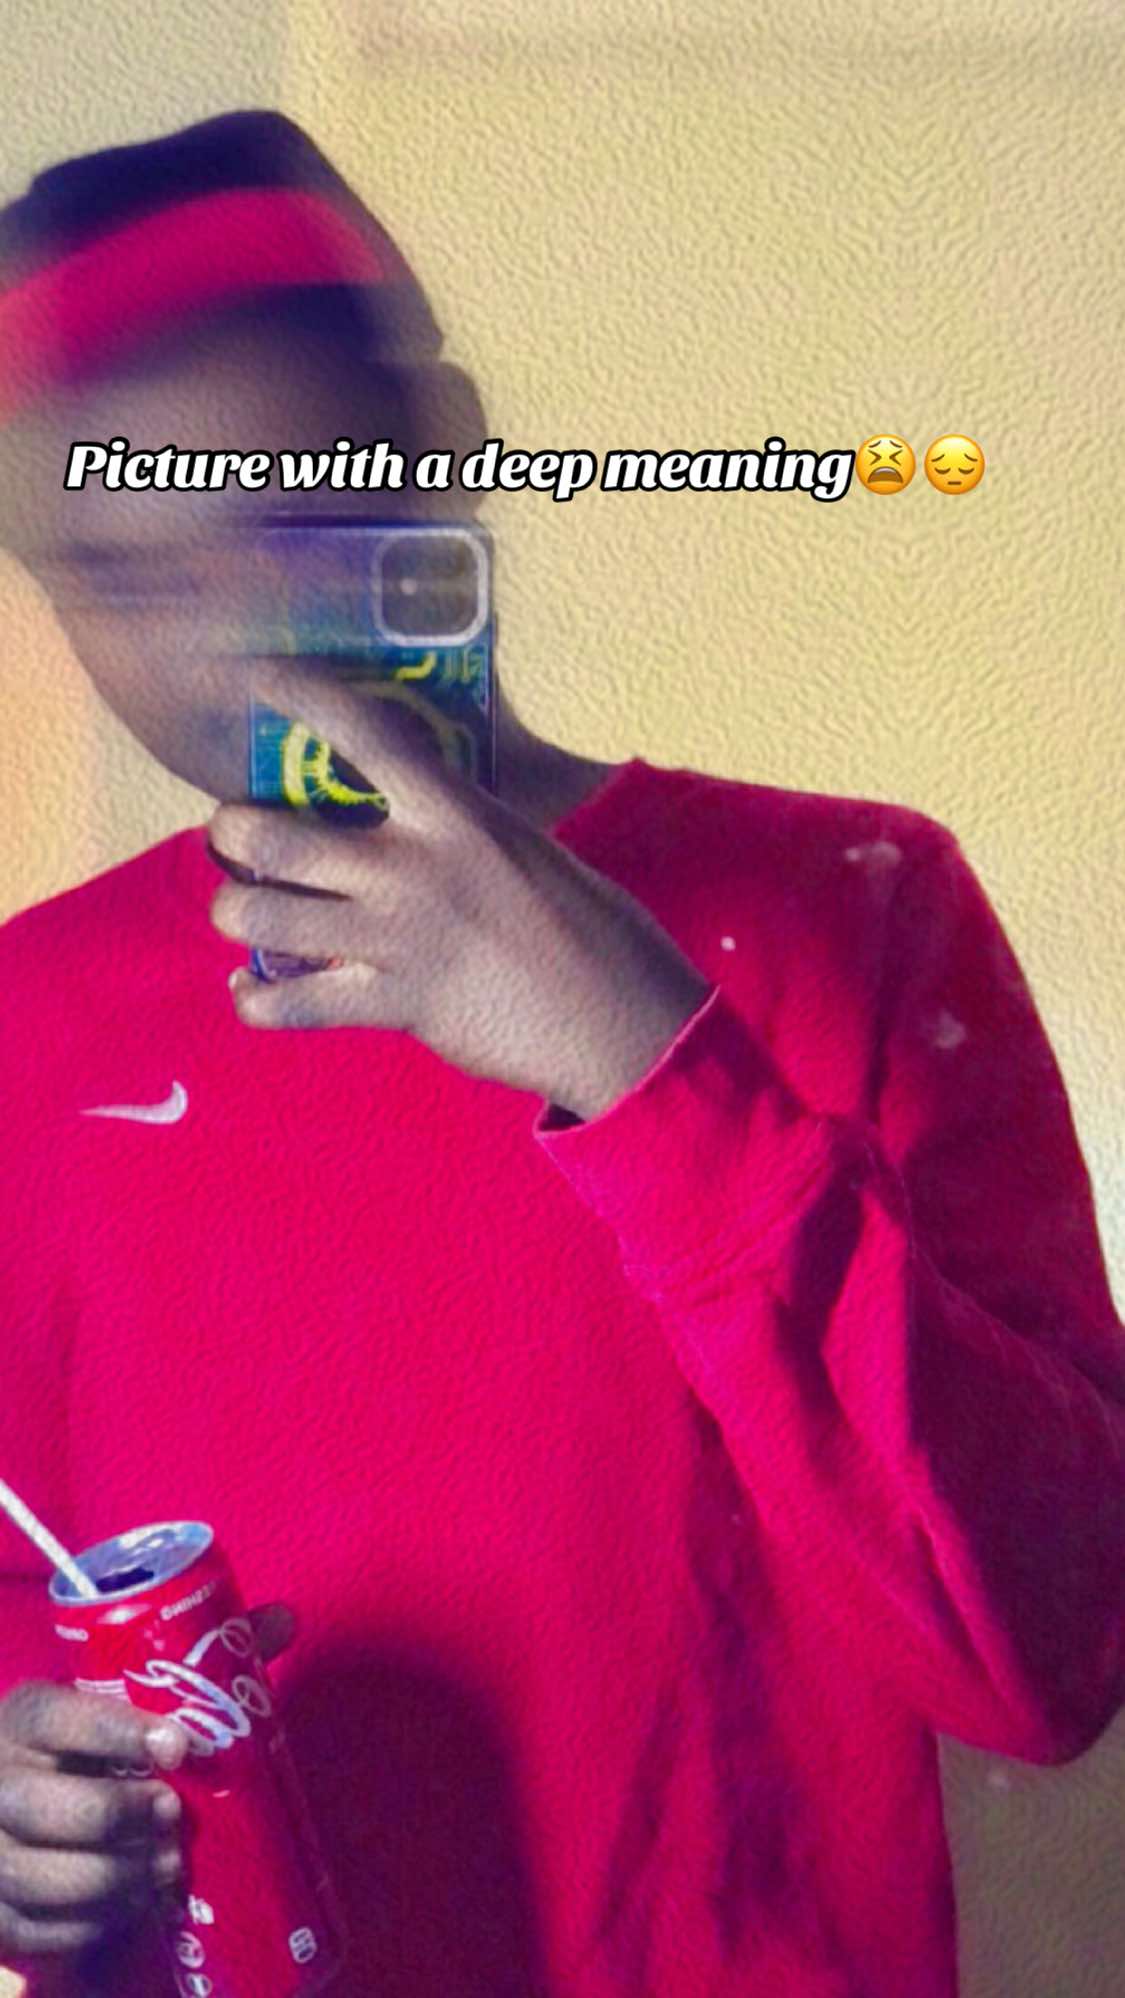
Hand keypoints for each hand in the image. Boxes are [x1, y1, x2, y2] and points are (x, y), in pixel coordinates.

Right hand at [0, 1604, 292, 1957]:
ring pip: (36, 1877)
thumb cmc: (91, 1739)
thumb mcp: (124, 1694)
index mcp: (27, 1714)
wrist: (26, 1791)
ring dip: (111, 1878)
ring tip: (168, 1865)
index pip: (57, 1717)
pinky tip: (138, 1901)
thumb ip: (199, 1660)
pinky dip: (93, 1923)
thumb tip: (282, 1620)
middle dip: (112, 1816)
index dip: (115, 1732)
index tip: (178, 1745)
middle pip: (37, 1806)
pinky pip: (36, 1930)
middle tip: (173, 1814)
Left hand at [209, 662, 711, 1119]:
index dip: (303, 696)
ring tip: (240, 909)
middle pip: (274, 834)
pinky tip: (252, 991)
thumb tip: (412, 818)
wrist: (622, 1022)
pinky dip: (256, 1000)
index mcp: (455, 814)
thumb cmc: (592, 930)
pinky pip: (291, 1004)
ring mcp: (398, 938)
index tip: (261, 678)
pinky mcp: (395, 1005)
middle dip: (230, 831)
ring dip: (233, 910)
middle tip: (233, 836)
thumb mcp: (528, 850)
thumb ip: (460, 830)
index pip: (364, 733)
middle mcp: (414, 868)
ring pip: (262, 915)